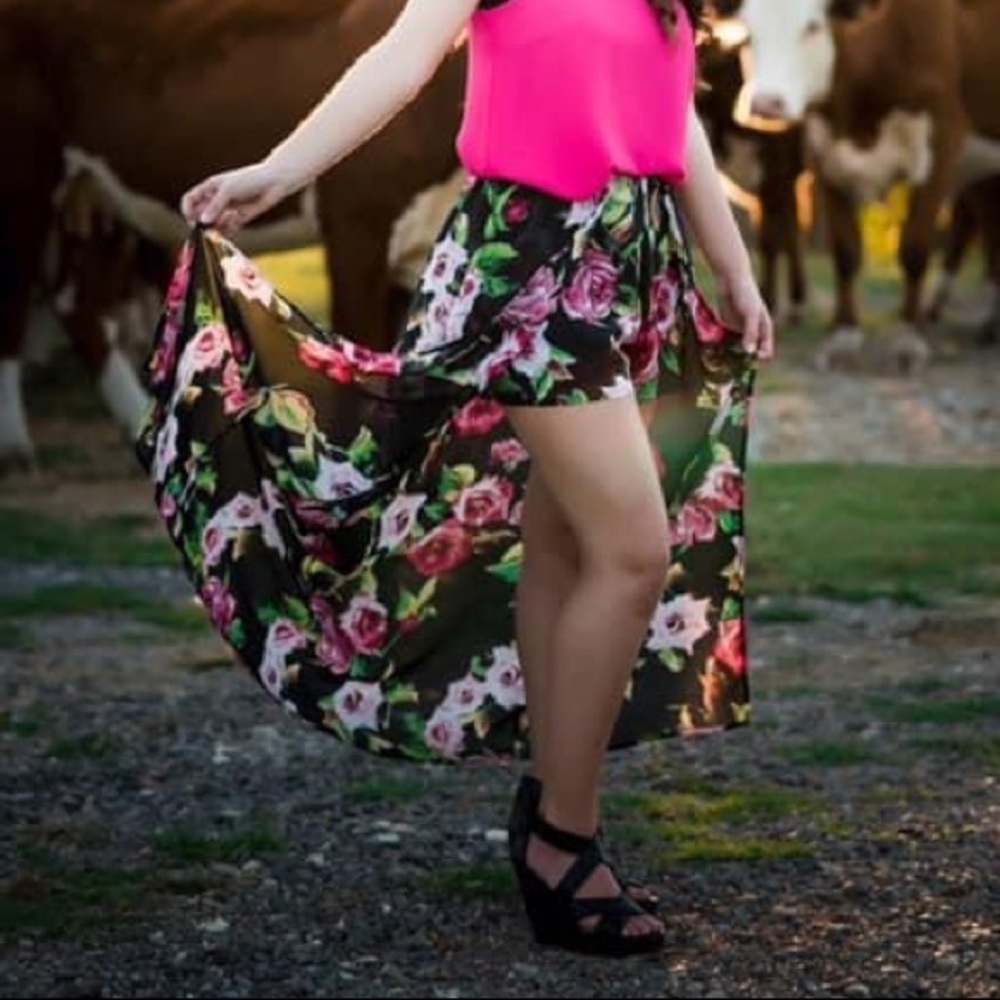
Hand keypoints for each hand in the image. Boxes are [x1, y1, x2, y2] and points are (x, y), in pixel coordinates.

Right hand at [180, 161, 295, 233]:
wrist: (273, 183)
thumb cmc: (249, 179)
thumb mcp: (229, 190)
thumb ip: (215, 205)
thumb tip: (202, 221)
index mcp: (209, 188)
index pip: (190, 200)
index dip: (188, 211)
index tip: (192, 220)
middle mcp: (216, 199)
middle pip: (201, 215)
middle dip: (203, 223)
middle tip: (210, 228)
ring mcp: (227, 209)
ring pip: (214, 224)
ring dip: (217, 228)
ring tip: (228, 219)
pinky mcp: (239, 218)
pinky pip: (228, 228)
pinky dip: (229, 229)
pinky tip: (237, 220)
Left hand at [715, 272, 774, 359]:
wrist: (730, 280)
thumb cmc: (746, 294)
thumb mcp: (751, 314)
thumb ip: (751, 333)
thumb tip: (750, 352)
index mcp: (764, 330)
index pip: (766, 352)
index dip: (759, 358)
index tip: (747, 360)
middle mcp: (753, 333)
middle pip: (750, 354)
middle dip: (743, 360)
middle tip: (732, 364)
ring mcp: (740, 331)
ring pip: (737, 350)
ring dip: (731, 356)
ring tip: (722, 359)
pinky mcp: (727, 328)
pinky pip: (726, 342)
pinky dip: (722, 347)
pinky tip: (714, 351)